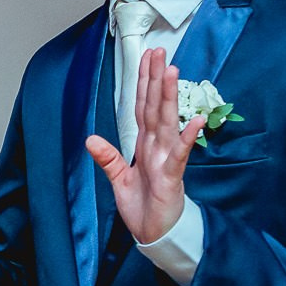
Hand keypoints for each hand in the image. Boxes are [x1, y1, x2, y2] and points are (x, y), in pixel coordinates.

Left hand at [87, 48, 202, 245]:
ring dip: (170, 98)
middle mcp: (157, 146)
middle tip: (160, 52)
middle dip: (157, 79)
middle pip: (156, 107)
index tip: (146, 58)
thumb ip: (107, 158)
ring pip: (168, 123)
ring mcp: (167, 159)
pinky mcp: (173, 176)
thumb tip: (90, 138)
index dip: (143, 83)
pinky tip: (195, 121)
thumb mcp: (118, 180)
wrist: (155, 233)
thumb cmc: (142, 205)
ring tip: (173, 73)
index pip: (143, 107)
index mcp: (145, 144)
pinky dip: (187, 138)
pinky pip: (180, 154)